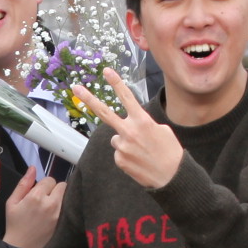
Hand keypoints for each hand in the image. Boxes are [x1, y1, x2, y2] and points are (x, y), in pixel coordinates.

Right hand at [3, 169, 66, 247]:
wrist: (22, 246)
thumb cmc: (14, 224)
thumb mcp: (12, 202)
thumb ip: (24, 184)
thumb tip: (33, 168)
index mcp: (36, 196)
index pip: (50, 179)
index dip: (43, 184)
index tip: (38, 191)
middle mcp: (50, 203)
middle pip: (61, 185)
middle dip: (54, 189)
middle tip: (45, 197)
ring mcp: (58, 213)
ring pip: (65, 195)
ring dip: (59, 197)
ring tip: (48, 206)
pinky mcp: (61, 221)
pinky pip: (66, 207)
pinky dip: (61, 207)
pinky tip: (52, 213)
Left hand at [75, 70, 185, 192]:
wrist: (172, 176)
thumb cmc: (170, 151)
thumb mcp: (162, 129)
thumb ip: (143, 123)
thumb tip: (130, 126)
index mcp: (142, 120)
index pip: (126, 97)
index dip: (116, 83)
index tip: (106, 71)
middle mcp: (129, 131)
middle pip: (104, 112)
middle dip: (89, 98)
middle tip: (75, 88)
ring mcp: (122, 147)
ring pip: (116, 138)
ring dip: (125, 142)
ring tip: (142, 151)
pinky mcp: (119, 160)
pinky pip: (119, 153)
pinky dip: (127, 155)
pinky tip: (139, 160)